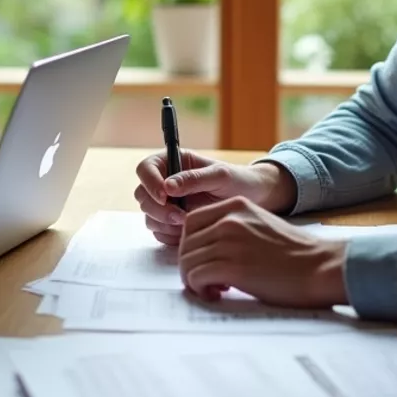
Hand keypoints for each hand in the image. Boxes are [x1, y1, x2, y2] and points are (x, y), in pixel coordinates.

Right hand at [133, 150, 294, 245]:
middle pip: (143, 195)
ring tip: (189, 223)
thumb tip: (168, 186)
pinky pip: (159, 231)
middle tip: (180, 216)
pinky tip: (189, 232)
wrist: (253, 200)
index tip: (164, 195)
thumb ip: (194, 178)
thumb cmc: (238, 181)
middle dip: (158, 208)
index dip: (149, 182)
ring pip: (149, 215)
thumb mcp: (220, 175)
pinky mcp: (172, 222)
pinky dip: (170, 234)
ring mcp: (168, 203)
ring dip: (164, 223)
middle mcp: (166, 182)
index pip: (146, 168)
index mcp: (174, 162)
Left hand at [178, 196, 347, 307]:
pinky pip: (195, 277)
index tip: (203, 260)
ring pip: (187, 261)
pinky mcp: (232, 267)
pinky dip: (200, 289)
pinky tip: (217, 294)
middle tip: (209, 279)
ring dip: (195, 279)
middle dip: (191, 265)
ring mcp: (229, 242)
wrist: (320, 267)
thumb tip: (207, 249)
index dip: (191, 245)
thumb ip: (233, 228)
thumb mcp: (260, 225)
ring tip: (216, 288)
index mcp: (235, 206)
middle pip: (186, 244)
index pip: (191, 221)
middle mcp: (229, 220)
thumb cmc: (295, 254)